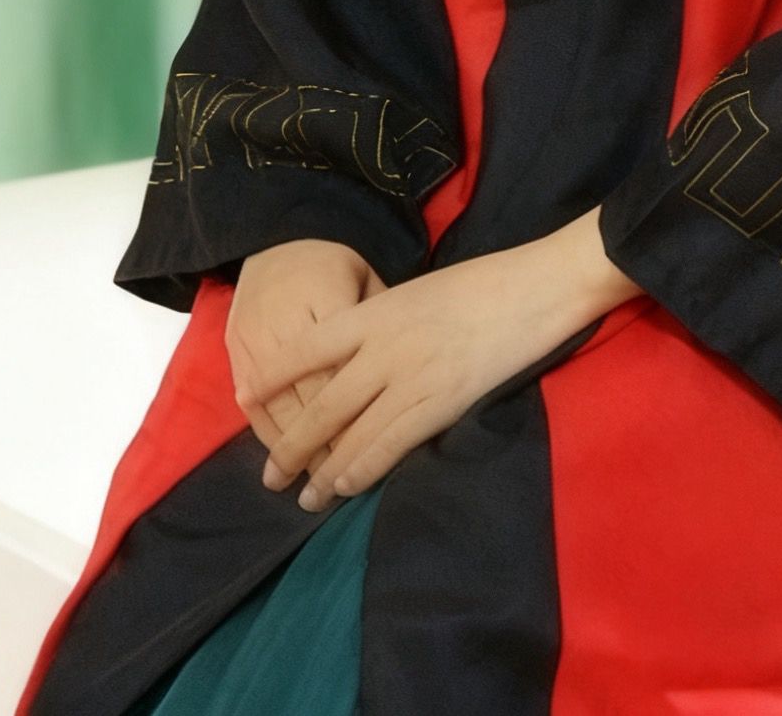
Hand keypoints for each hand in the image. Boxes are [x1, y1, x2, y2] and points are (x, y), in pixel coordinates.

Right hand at [225, 239, 386, 482]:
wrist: (274, 238)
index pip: (346, 370)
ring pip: (279, 408)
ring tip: (315, 486)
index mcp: (329, 300)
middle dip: (328, 445)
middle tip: (344, 486)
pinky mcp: (236, 349)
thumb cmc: (332, 265)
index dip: (359, 414)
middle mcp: (289, 323)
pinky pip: (251, 403)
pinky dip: (268, 434)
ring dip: (296, 450)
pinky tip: (283, 458)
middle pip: (311, 396)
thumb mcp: (366, 282)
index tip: (373, 451)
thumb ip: (380, 326)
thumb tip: (405, 373)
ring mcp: (258, 338)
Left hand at [254, 211, 640, 510]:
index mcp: (376, 311)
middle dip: (290, 445)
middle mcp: (383, 346)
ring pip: (350, 433)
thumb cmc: (483, 284)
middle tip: (269, 476)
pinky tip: (346, 487)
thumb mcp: (420, 292)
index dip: (272, 377)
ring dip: (323, 470)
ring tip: (304, 497)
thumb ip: (385, 325)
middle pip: (321, 403)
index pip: (306, 347)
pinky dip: (363, 469)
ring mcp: (411, 376)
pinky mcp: (441, 403)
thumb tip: (359, 361)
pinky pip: (390, 445)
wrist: (535, 287)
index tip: (246, 399)